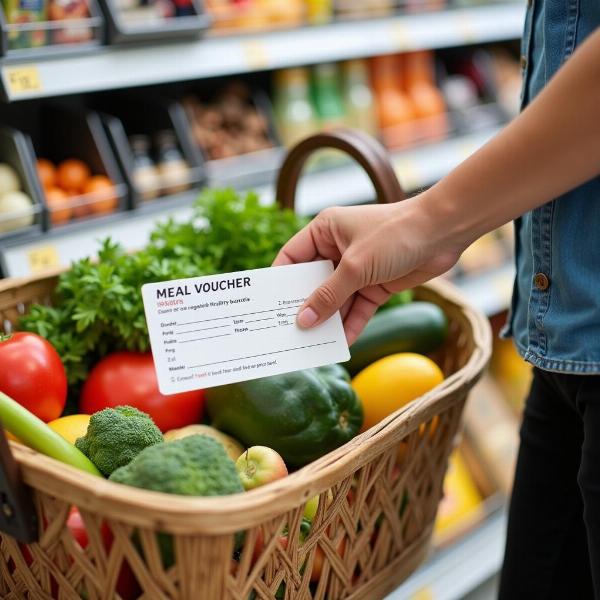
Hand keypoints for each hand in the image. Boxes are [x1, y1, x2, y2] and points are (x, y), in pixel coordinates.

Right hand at [273, 194, 464, 343]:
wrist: (444, 233)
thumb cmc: (395, 234)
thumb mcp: (355, 266)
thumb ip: (329, 295)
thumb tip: (303, 321)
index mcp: (324, 231)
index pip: (292, 258)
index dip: (280, 282)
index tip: (268, 307)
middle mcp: (337, 249)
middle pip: (313, 283)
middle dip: (305, 307)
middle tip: (288, 332)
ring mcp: (357, 269)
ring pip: (336, 299)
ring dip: (328, 321)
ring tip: (313, 345)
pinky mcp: (376, 285)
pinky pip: (357, 308)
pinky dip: (351, 324)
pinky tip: (341, 343)